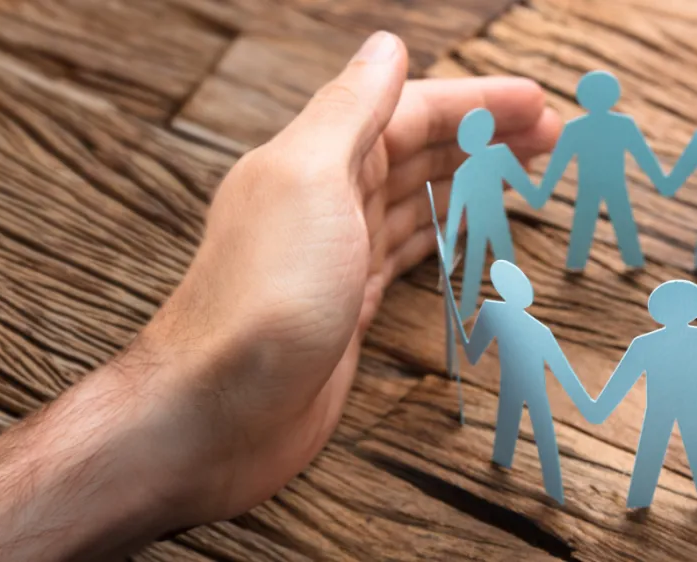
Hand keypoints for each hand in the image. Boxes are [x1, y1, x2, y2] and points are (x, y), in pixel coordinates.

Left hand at [133, 32, 561, 528]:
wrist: (219, 410)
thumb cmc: (262, 297)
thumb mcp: (307, 180)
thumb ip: (347, 110)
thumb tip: (385, 45)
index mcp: (313, 160)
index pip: (405, 110)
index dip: (474, 103)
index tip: (539, 105)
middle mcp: (322, 202)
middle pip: (414, 153)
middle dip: (480, 138)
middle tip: (550, 139)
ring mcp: (334, 256)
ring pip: (412, 203)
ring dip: (466, 183)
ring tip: (522, 177)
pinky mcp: (345, 307)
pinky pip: (403, 256)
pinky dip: (439, 238)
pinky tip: (463, 232)